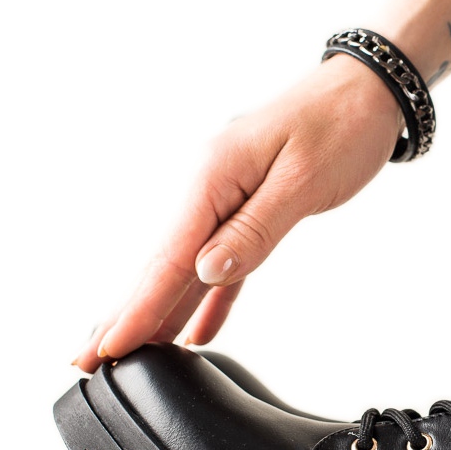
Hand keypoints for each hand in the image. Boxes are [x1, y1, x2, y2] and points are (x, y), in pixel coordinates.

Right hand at [74, 54, 401, 372]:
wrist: (366, 89)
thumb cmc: (340, 125)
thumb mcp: (302, 180)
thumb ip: (254, 229)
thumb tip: (206, 271)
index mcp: (213, 177)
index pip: (168, 257)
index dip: (137, 308)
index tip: (106, 347)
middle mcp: (209, 188)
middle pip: (161, 264)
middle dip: (125, 314)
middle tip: (84, 360)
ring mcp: (227, 198)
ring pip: (184, 266)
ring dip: (157, 310)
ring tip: (128, 353)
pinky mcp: (249, 208)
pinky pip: (221, 261)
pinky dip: (207, 297)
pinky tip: (195, 330)